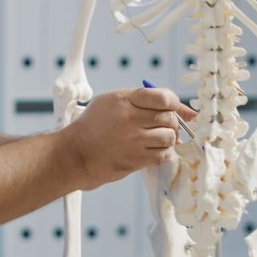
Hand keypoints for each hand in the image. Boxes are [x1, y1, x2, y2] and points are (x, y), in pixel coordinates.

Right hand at [61, 86, 195, 189]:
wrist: (76, 153)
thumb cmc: (93, 126)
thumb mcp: (110, 102)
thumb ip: (141, 99)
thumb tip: (180, 108)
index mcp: (123, 100)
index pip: (163, 97)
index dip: (174, 102)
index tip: (172, 107)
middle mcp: (130, 118)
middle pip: (169, 118)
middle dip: (171, 121)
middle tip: (162, 125)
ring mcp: (134, 140)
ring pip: (169, 137)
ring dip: (168, 138)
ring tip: (157, 138)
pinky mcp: (135, 159)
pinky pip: (164, 154)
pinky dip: (164, 152)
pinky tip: (153, 149)